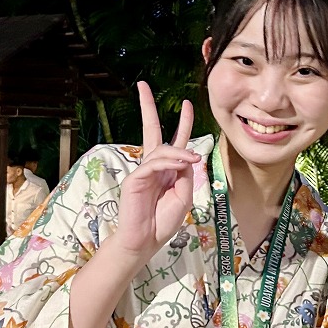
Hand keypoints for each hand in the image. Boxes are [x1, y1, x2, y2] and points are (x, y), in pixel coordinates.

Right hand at [111, 82, 199, 264]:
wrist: (145, 241)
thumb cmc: (163, 221)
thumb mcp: (184, 195)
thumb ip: (185, 173)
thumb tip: (184, 155)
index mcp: (166, 170)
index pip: (174, 141)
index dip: (182, 123)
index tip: (188, 105)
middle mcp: (153, 167)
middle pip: (150, 131)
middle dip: (147, 108)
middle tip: (143, 85)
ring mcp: (142, 171)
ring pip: (161, 150)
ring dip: (180, 151)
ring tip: (192, 158)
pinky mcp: (134, 179)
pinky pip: (154, 163)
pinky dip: (170, 160)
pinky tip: (182, 162)